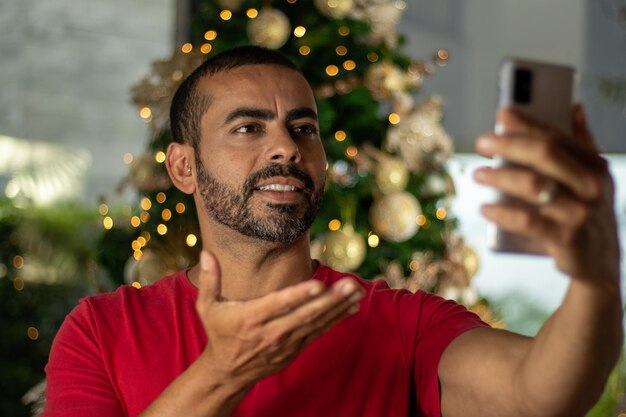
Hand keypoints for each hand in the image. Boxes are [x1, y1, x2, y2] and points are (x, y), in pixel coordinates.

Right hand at [195, 250, 363, 386]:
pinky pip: (318, 332)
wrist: (227, 371)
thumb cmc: (219, 332)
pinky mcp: (294, 348)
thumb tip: (207, 253)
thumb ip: (210, 279)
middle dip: (330, 299)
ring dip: (338, 307)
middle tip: (350, 285)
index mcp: (250, 318)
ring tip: (357, 292)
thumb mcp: (207, 306)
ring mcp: (285, 342)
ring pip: (315, 323)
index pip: (278, 304)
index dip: (299, 295)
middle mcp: (271, 331)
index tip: (318, 284)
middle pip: (304, 314)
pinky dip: (336, 320)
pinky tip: (351, 307)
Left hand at [473, 105, 619, 284]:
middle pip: (544, 154)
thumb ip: (582, 145)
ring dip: (498, 176)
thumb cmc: (586, 214)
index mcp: (595, 166)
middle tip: (481, 143)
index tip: (502, 115)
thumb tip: (574, 108)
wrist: (598, 263)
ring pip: (532, 185)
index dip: (528, 124)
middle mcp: (591, 186)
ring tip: (478, 174)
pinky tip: (485, 207)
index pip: (557, 137)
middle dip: (508, 144)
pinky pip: (526, 220)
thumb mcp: (592, 180)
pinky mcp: (565, 239)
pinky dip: (501, 212)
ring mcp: (579, 213)